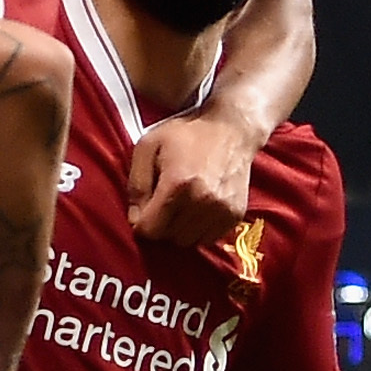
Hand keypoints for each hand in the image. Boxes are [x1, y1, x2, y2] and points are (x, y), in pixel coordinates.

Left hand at [126, 108, 260, 243]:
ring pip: (189, 242)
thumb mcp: (148, 146)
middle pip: (168, 238)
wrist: (231, 128)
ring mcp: (221, 210)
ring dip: (180, 230)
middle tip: (163, 203)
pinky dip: (199, 229)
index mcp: (177, 184)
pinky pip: (208, 238)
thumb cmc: (187, 133)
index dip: (141, 222)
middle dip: (160, 225)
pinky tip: (197, 208)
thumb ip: (136, 184)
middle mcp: (202, 201)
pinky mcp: (235, 215)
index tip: (144, 209)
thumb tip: (135, 218)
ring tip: (181, 205)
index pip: (150, 229)